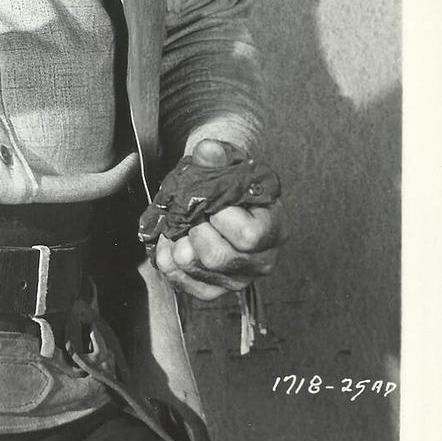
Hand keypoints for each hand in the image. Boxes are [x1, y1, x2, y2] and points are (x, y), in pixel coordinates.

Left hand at [152, 139, 284, 300]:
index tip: (214, 202)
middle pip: (217, 257)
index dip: (222, 216)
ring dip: (177, 240)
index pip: (248, 235)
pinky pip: (180, 281)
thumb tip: (208, 151)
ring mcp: (236, 279)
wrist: (220, 199)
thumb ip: (219, 155)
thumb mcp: (228, 161)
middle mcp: (261, 261)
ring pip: (193, 267)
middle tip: (194, 214)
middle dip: (195, 229)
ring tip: (183, 225)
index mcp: (274, 228)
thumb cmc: (229, 181)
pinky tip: (174, 240)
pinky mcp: (212, 289)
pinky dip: (167, 257)